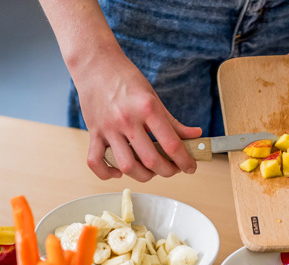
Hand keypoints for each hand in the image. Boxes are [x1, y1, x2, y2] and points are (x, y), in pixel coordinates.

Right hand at [72, 54, 201, 181]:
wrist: (95, 64)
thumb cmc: (125, 78)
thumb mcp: (153, 96)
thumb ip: (173, 121)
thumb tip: (195, 135)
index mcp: (147, 108)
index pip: (172, 144)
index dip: (185, 161)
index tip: (191, 167)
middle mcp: (127, 120)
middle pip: (151, 160)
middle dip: (167, 171)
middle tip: (172, 169)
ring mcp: (108, 128)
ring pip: (126, 166)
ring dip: (142, 175)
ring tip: (150, 171)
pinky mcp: (93, 133)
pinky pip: (96, 162)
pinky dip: (107, 173)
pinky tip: (119, 171)